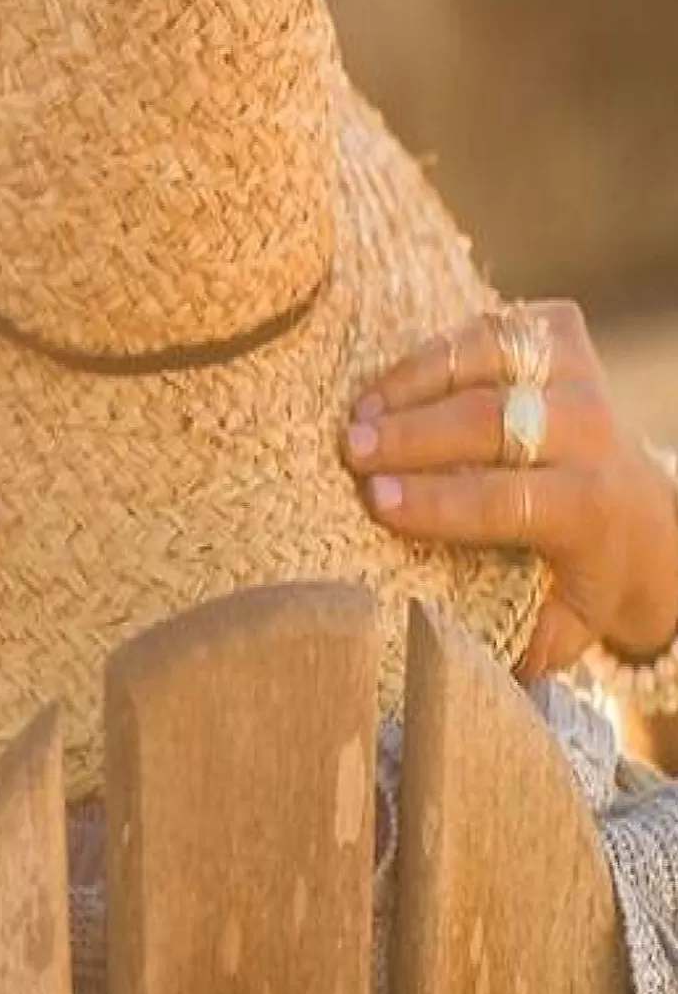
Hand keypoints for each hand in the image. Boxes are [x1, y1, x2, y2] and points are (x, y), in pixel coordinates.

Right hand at [342, 301, 677, 678]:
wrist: (643, 507)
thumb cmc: (577, 574)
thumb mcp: (564, 623)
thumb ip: (517, 644)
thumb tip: (447, 664)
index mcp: (592, 508)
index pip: (508, 500)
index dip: (439, 501)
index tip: (375, 502)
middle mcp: (594, 432)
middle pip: (492, 421)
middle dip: (413, 435)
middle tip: (349, 450)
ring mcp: (580, 373)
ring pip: (487, 359)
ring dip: (413, 382)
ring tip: (357, 413)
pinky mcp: (561, 332)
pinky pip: (487, 328)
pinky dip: (432, 351)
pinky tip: (386, 386)